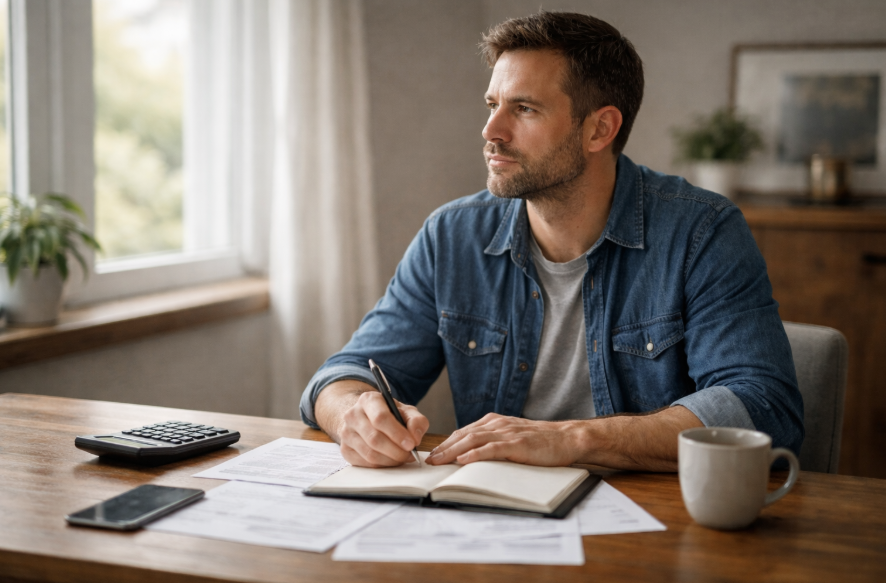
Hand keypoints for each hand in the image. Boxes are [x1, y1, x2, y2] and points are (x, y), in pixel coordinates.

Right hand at [337, 390, 428, 467]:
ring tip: (402, 457)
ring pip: (370, 454)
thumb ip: (416, 421)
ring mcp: (346, 433)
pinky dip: (381, 465)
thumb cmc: (389, 414)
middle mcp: (353, 415)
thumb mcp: (406, 411)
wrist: (366, 417)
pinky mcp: (345, 449)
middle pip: (374, 438)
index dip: (397, 434)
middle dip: (396, 450)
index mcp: (368, 400)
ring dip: (390, 460)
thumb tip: (415, 438)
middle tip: (410, 455)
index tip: (411, 444)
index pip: (380, 418)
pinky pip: (365, 463)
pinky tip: (390, 460)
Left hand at [425, 413, 580, 466]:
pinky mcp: (517, 444)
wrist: (566, 438)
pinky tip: (463, 460)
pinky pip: (492, 448)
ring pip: (473, 440)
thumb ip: (493, 442)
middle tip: (428, 460)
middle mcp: (497, 424)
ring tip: (438, 461)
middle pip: (463, 435)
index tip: (432, 454)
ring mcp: (507, 432)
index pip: (463, 432)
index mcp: (494, 422)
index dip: (446, 443)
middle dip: (443, 448)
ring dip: (453, 451)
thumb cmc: (540, 441)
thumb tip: (470, 455)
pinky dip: (476, 453)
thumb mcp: (512, 437)